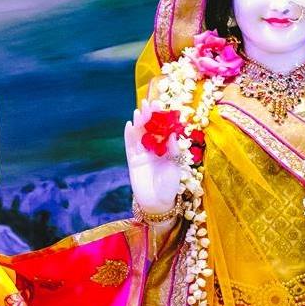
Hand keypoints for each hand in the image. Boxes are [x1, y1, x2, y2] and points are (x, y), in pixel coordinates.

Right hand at [123, 95, 183, 216]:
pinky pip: (130, 146)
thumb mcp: (175, 167)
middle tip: (148, 102)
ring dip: (139, 122)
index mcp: (167, 149)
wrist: (157, 203)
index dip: (161, 117)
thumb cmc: (170, 187)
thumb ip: (173, 151)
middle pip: (150, 129)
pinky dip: (129, 136)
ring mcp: (143, 154)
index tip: (161, 104)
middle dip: (149, 116)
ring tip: (138, 111)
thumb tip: (174, 134)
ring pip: (139, 135)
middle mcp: (154, 149)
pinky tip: (129, 125)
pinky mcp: (133, 160)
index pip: (163, 129)